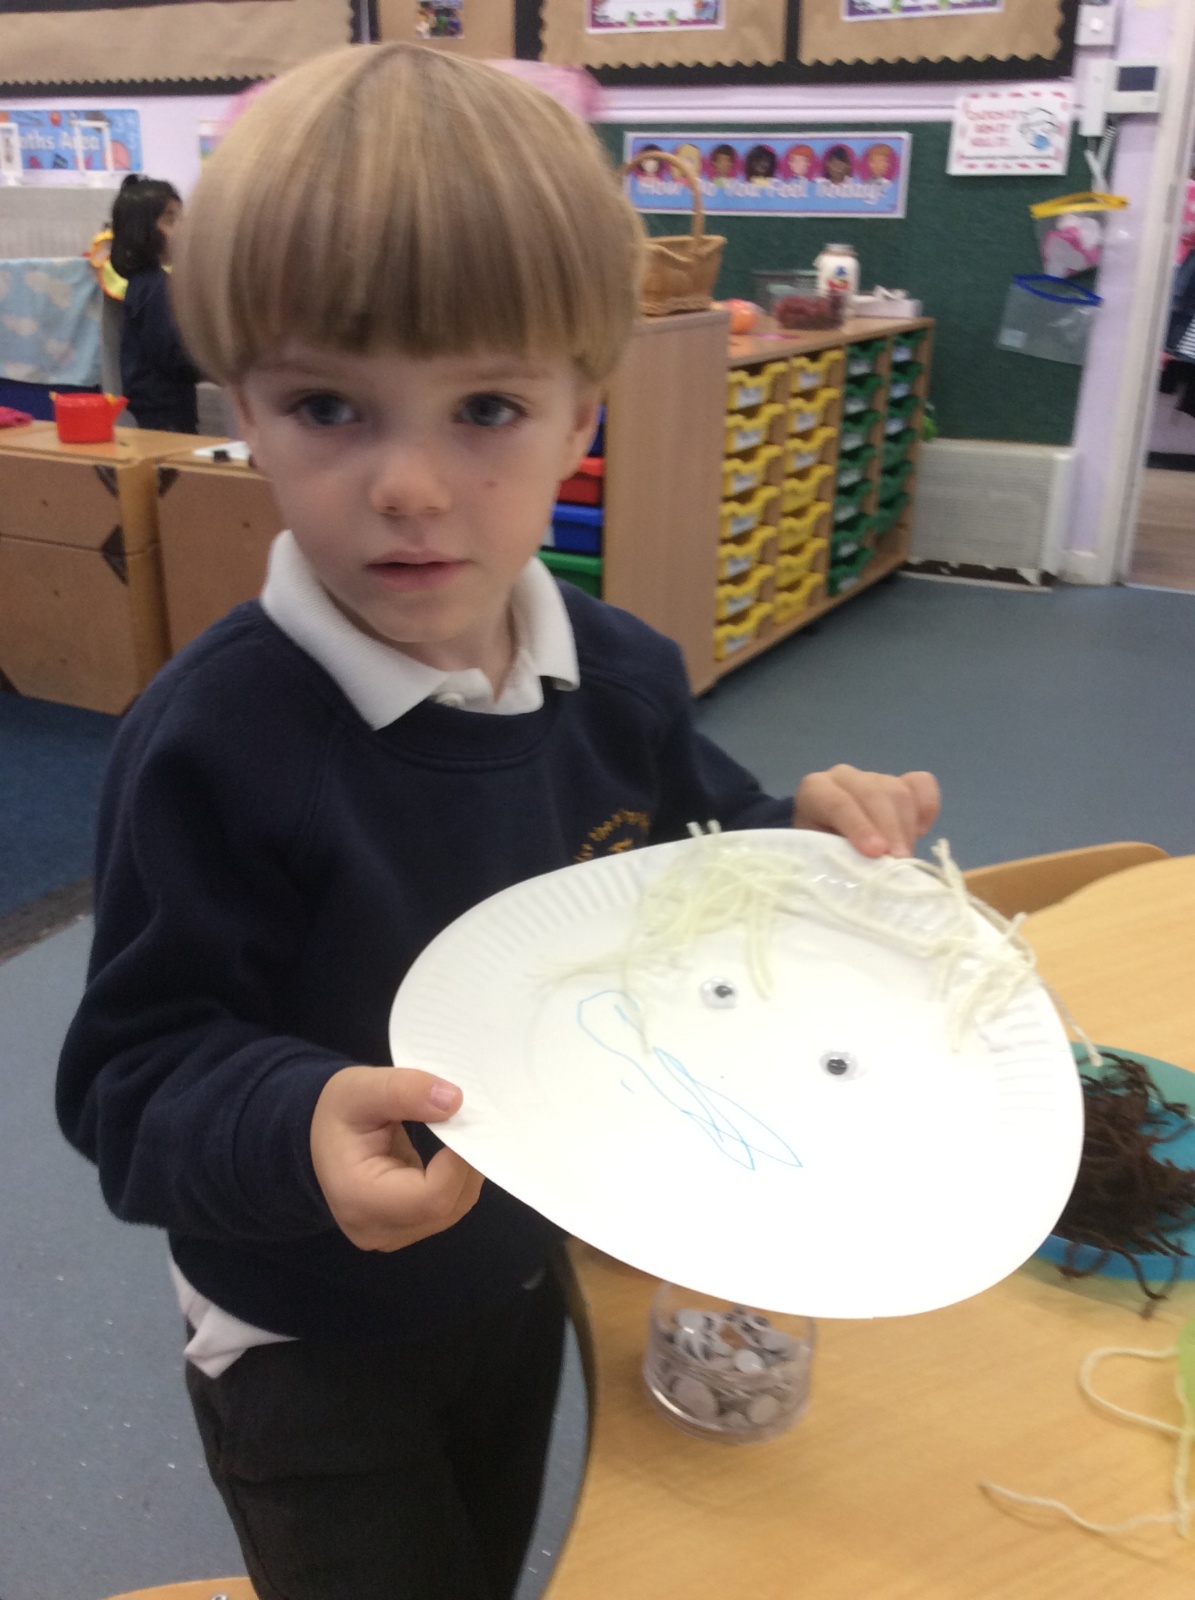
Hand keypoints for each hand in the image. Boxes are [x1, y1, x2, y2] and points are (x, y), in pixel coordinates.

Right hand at [310, 1066, 482, 1251]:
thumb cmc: (338, 1112)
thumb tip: (454, 1101)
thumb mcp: (363, 1088)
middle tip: (471, 1122)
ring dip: (465, 1172)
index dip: (460, 1162)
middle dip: (468, 1164)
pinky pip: (445, 1210)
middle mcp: (375, 1229)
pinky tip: (452, 1152)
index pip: (432, 1197)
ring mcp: (389, 1236)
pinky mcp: (402, 1230)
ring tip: (462, 1133)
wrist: (316, 1137)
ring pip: (452, 1210)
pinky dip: (456, 1181)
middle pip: (447, 1207)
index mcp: (359, 1198)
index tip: (466, 1121)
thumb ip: (404, 1090)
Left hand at [793, 764, 939, 858]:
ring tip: (904, 859)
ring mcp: (874, 777)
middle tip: (898, 863)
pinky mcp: (901, 781)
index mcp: (815, 790)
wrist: (827, 843)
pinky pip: (922, 784)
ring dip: (906, 828)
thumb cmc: (820, 854)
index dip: (859, 827)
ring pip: (899, 791)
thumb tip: (866, 878)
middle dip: (889, 829)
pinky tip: (921, 831)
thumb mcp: (820, 857)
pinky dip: (927, 807)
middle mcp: (844, 777)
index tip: (876, 852)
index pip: (838, 802)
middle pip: (874, 793)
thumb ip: (838, 860)